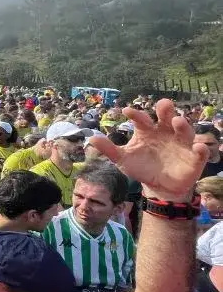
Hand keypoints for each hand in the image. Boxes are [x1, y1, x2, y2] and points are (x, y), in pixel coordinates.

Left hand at [89, 98, 207, 200]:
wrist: (159, 186)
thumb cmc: (141, 167)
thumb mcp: (123, 159)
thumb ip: (109, 149)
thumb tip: (91, 138)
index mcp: (147, 131)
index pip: (141, 119)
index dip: (135, 115)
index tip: (126, 111)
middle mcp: (165, 132)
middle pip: (166, 117)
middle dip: (165, 110)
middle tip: (163, 105)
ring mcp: (180, 143)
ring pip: (184, 130)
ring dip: (182, 125)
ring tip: (177, 121)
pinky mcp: (193, 157)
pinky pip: (199, 151)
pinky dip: (200, 148)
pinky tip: (198, 147)